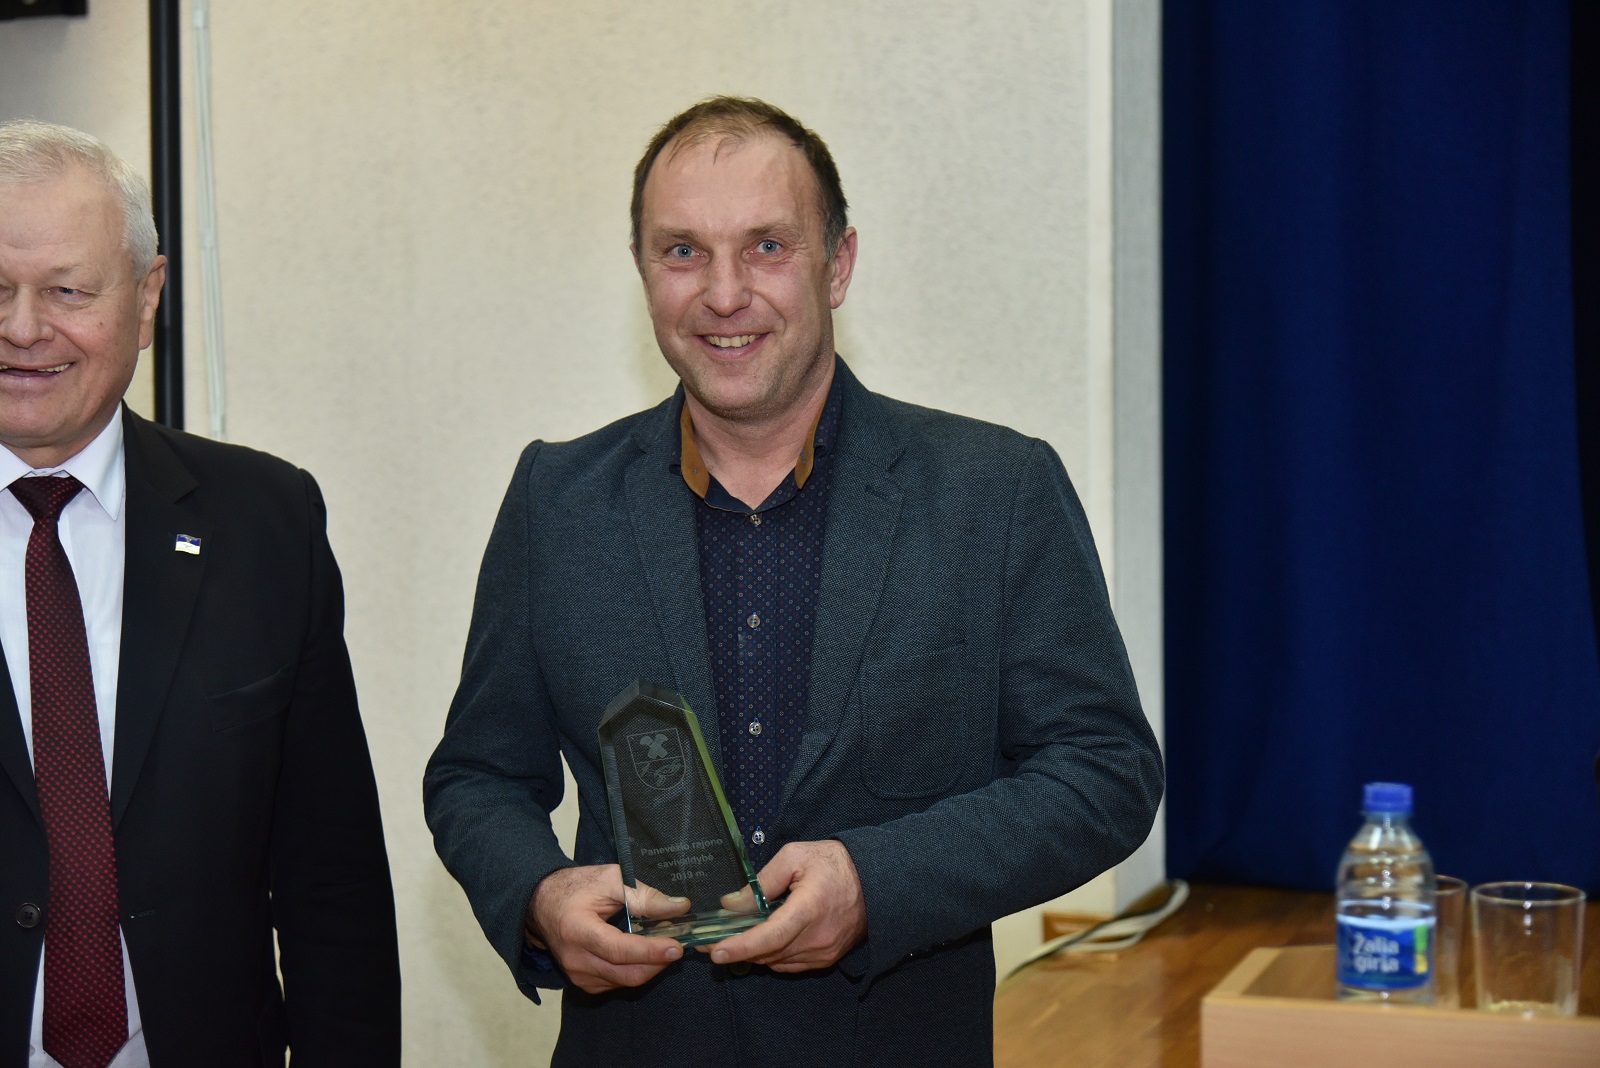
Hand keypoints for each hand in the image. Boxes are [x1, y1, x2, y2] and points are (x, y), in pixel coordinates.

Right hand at [526, 865, 688, 993]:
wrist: (543, 904)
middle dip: (658, 962)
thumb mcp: (610, 879)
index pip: (619, 950)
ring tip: (661, 943)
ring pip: (626, 981)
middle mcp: (575, 959)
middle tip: (678, 943)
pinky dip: (635, 970)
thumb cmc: (577, 887)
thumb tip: (680, 907)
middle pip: (627, 973)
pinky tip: (642, 953)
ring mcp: (577, 975)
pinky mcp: (583, 983)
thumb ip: (644, 895)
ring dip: (649, 966)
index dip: (650, 951)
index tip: (676, 947)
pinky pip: (618, 983)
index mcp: (577, 930)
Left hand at [700, 840, 866, 972]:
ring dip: (753, 952)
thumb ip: (761, 882)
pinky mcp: (826, 959)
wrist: (875, 880)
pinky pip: (789, 964)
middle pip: (768, 953)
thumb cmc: (834, 863)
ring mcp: (823, 953)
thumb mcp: (795, 857)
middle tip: (707, 942)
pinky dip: (771, 954)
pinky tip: (760, 941)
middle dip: (736, 949)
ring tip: (731, 939)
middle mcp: (817, 938)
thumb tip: (731, 904)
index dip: (741, 946)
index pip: (770, 936)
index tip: (716, 952)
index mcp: (809, 909)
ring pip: (775, 960)